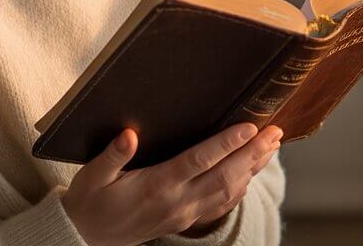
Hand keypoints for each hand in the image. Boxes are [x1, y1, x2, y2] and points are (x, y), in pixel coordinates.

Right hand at [60, 122, 282, 245]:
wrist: (87, 236)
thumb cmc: (90, 201)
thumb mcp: (92, 176)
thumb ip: (112, 156)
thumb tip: (129, 134)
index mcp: (156, 186)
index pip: (199, 162)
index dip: (226, 144)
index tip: (250, 127)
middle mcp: (177, 202)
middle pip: (225, 176)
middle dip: (253, 153)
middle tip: (275, 131)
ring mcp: (185, 214)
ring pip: (229, 192)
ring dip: (253, 168)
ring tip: (272, 146)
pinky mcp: (186, 220)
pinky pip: (222, 204)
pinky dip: (242, 186)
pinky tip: (251, 171)